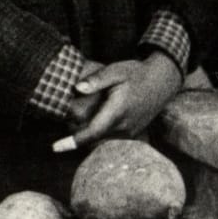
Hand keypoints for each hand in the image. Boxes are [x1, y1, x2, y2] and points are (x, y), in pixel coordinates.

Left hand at [53, 53, 182, 151]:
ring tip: (74, 128)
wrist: (162, 80)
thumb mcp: (115, 71)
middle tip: (64, 126)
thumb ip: (96, 80)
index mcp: (117, 112)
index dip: (72, 141)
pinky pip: (112, 141)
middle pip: (94, 141)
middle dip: (77, 137)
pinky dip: (99, 138)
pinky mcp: (134, 133)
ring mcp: (131, 132)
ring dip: (88, 139)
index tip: (55, 147)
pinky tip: (92, 128)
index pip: (91, 133)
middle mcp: (125, 126)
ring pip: (103, 143)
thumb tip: (77, 88)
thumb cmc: (136, 73)